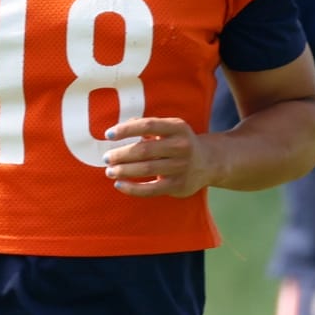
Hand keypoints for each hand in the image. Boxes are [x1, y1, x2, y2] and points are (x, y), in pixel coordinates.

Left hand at [103, 117, 217, 198]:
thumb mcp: (169, 128)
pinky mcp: (178, 185)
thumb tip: (118, 130)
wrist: (208, 162)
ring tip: (110, 171)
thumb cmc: (178, 142)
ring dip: (124, 170)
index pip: (148, 126)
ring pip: (146, 169)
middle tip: (107, 158)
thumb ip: (146, 127)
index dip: (126, 130)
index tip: (108, 135)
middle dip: (121, 154)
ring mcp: (181, 167)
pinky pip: (151, 189)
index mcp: (177, 127)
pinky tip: (119, 185)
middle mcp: (181, 146)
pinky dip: (132, 188)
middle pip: (145, 150)